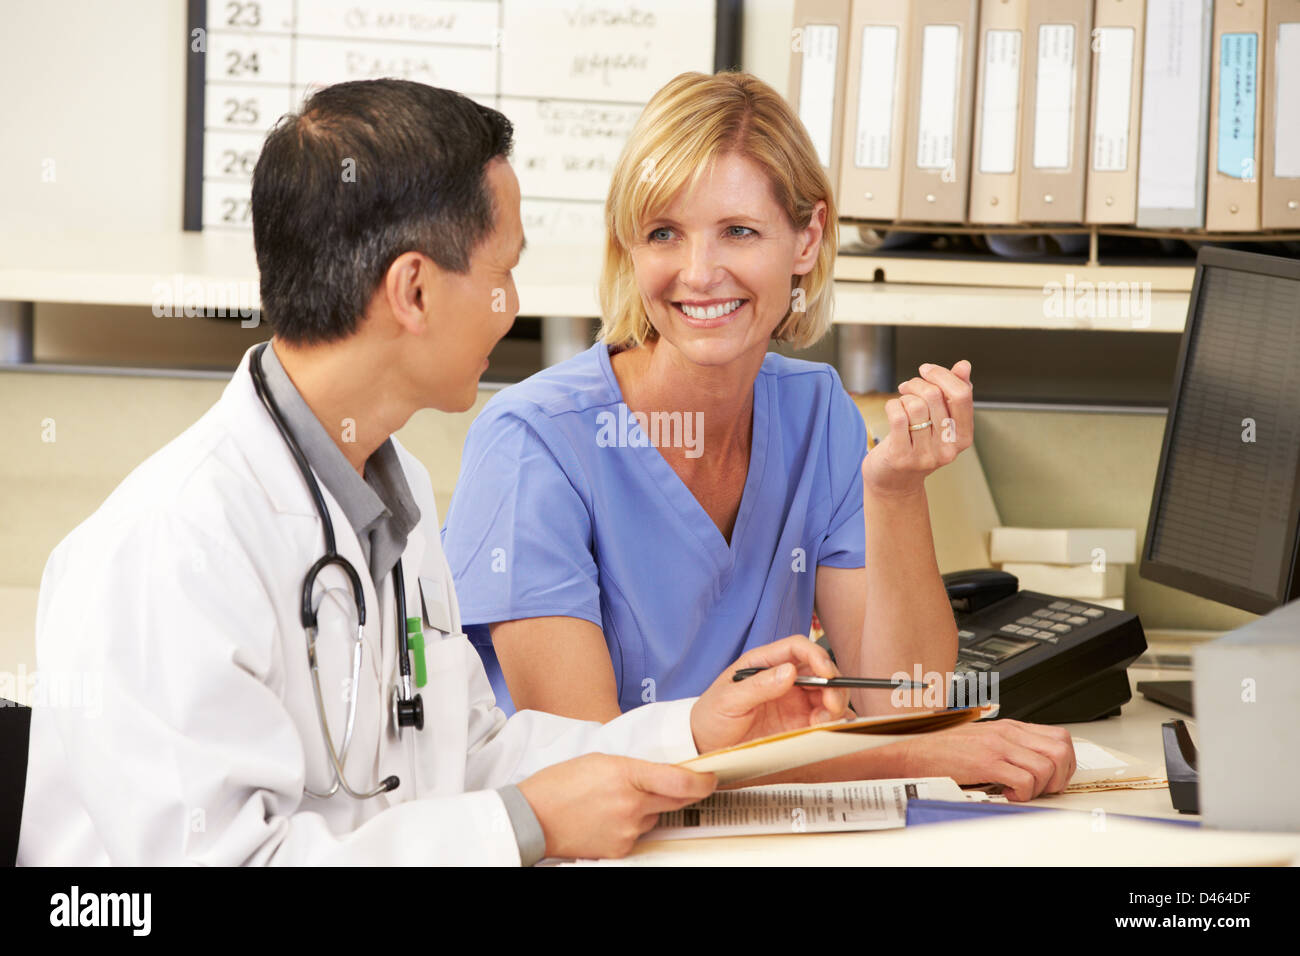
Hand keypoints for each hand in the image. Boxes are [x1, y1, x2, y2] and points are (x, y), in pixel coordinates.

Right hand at [517, 753, 715, 859]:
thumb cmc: (561, 783)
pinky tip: (608, 817)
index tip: (711, 777)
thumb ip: (635, 767)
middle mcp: (631, 805)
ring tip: (616, 800)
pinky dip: (632, 825)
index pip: (680, 780)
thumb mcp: (600, 761)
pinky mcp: (620, 849)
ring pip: (655, 816)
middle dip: (681, 791)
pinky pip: (639, 834)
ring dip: (648, 808)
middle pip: (676, 799)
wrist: (532, 817)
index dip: (703, 780)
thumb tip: (663, 774)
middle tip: (675, 783)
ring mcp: (627, 830)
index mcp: (626, 774)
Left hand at [689, 635, 849, 754]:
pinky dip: (834, 722)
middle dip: (832, 684)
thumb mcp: (728, 701)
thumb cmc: (710, 717)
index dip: (816, 656)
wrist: (705, 748)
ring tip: (823, 722)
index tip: (826, 673)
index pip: (797, 648)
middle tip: (830, 705)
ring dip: (835, 704)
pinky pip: (825, 718)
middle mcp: (782, 679)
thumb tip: (789, 671)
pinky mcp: (798, 724)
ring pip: (827, 694)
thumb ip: (757, 686)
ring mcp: (793, 701)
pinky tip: (827, 729)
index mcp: (764, 664)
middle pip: (820, 670)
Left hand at [862, 360, 973, 497]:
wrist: (894, 482)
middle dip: (918, 383)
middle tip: (908, 386)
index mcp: (963, 437)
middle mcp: (948, 449)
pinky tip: (892, 410)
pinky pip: (898, 416)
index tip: (927, 370)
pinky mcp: (902, 457)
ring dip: (904, 397)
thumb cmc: (918, 445)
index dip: (942, 375)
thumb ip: (954, 393)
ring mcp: (925, 455)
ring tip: (902, 403)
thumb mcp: (940, 421)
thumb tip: (964, 366)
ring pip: (915, 405)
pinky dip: (892, 405)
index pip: (962, 395)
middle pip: (935, 396)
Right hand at [894, 718, 1075, 801]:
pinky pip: (1024, 781)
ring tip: (1022, 792)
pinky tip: (1007, 794)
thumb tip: (1037, 765)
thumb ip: (1011, 747)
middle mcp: (1008, 733)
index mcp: (1010, 727)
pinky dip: (1022, 795)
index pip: (1059, 738)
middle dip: (1060, 776)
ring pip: (1047, 767)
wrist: (915, 753)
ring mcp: (998, 746)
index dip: (1065, 763)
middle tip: (1043, 788)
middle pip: (1061, 750)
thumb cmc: (945, 751)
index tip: (1054, 778)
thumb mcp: (985, 740)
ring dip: (1040, 788)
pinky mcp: (987, 762)